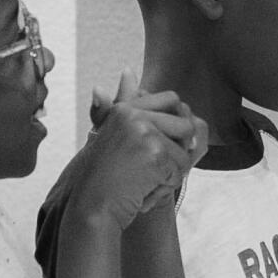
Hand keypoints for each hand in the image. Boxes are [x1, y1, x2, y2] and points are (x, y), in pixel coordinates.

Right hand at [69, 72, 202, 229]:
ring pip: (185, 152)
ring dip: (171, 175)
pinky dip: (165, 187)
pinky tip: (143, 193)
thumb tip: (128, 69)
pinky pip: (179, 171)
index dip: (178, 123)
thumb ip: (125, 104)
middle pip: (187, 125)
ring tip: (144, 184)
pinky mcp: (155, 154)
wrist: (90, 209)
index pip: (173, 99)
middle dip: (179, 152)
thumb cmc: (102, 177)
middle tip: (155, 170)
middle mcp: (134, 115)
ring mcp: (145, 133)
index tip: (165, 145)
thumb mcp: (113, 136)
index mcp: (125, 109)